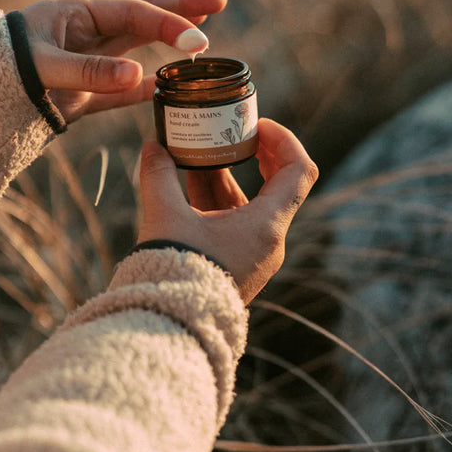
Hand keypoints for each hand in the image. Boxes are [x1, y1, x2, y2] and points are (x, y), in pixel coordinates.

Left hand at [21, 0, 226, 122]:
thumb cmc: (2, 70)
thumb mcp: (42, 67)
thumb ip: (89, 72)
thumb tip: (138, 77)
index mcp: (79, 16)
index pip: (134, 14)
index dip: (168, 23)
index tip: (197, 38)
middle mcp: (89, 35)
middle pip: (144, 15)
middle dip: (181, 7)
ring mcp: (91, 63)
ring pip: (140, 47)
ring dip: (170, 40)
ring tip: (203, 35)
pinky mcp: (87, 94)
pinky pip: (125, 89)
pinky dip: (149, 88)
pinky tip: (172, 88)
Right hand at [137, 118, 318, 303]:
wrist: (168, 326)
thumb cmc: (172, 271)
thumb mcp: (165, 216)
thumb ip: (159, 175)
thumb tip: (151, 147)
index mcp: (267, 226)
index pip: (299, 170)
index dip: (283, 140)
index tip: (257, 125)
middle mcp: (269, 241)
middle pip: (278, 184)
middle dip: (255, 153)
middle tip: (234, 132)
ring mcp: (256, 256)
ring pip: (251, 204)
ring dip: (228, 176)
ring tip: (199, 152)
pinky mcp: (238, 266)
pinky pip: (237, 222)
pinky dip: (219, 200)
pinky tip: (191, 183)